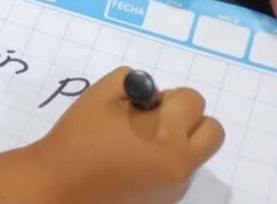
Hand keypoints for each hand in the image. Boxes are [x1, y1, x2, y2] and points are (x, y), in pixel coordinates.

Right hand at [31, 67, 223, 202]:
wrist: (64, 183)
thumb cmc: (80, 135)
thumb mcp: (101, 94)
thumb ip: (131, 84)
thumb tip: (151, 97)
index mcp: (167, 133)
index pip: (193, 101)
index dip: (169, 97)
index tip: (144, 105)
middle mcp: (181, 161)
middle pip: (213, 131)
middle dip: (189, 119)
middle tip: (155, 121)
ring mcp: (176, 185)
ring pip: (197, 153)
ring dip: (178, 141)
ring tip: (139, 143)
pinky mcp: (167, 200)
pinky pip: (179, 172)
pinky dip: (165, 161)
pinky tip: (132, 162)